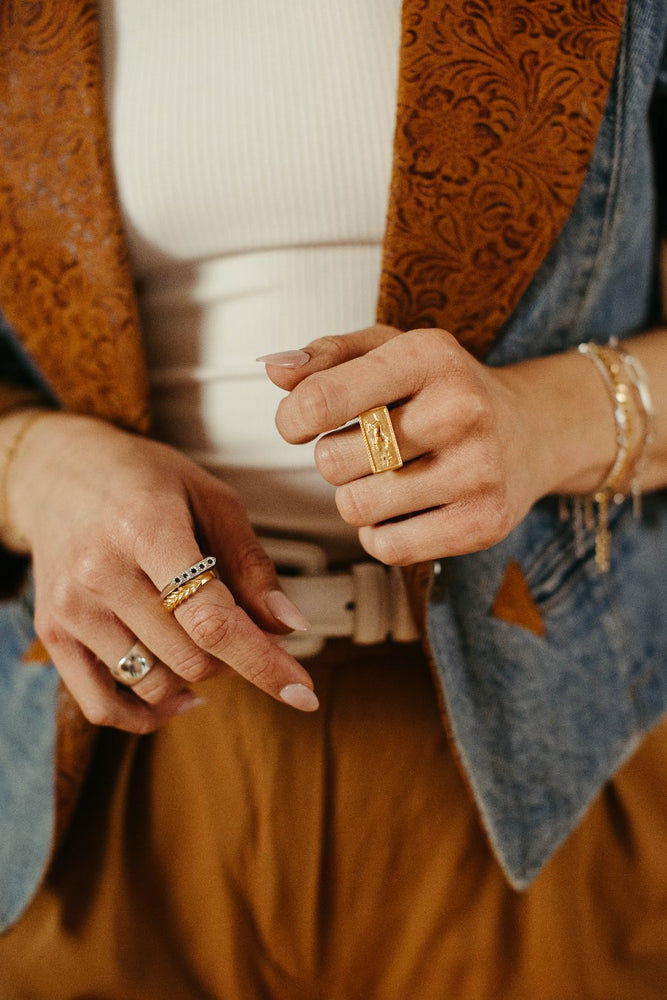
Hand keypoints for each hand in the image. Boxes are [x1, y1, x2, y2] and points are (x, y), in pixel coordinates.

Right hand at [5, 412, 317, 731]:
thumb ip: (251, 563)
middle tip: (249, 634)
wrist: (57, 469)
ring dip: (199, 680)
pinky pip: (100, 705)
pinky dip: (147, 715)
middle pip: (190, 657)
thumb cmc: (139, 478)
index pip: (212, 619)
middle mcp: (100, 571)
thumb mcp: (210, 498)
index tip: (302, 691)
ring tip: (208, 645)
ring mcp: (71, 607)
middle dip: (237, 659)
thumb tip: (287, 625)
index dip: (264, 662)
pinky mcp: (52, 632)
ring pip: (155, 685)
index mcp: (145, 528)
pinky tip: (176, 694)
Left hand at [264, 325, 616, 564]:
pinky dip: (381, 534)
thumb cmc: (443, 389)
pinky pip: (388, 548)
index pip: (322, 399)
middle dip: (334, 459)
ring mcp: (478, 470)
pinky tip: (404, 509)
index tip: (299, 422)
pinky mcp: (485, 523)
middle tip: (366, 449)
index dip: (292, 418)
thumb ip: (326, 356)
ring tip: (387, 477)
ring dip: (356, 498)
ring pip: (356, 509)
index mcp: (428, 355)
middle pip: (332, 463)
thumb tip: (275, 370)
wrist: (533, 432)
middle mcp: (460, 409)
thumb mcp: (390, 349)